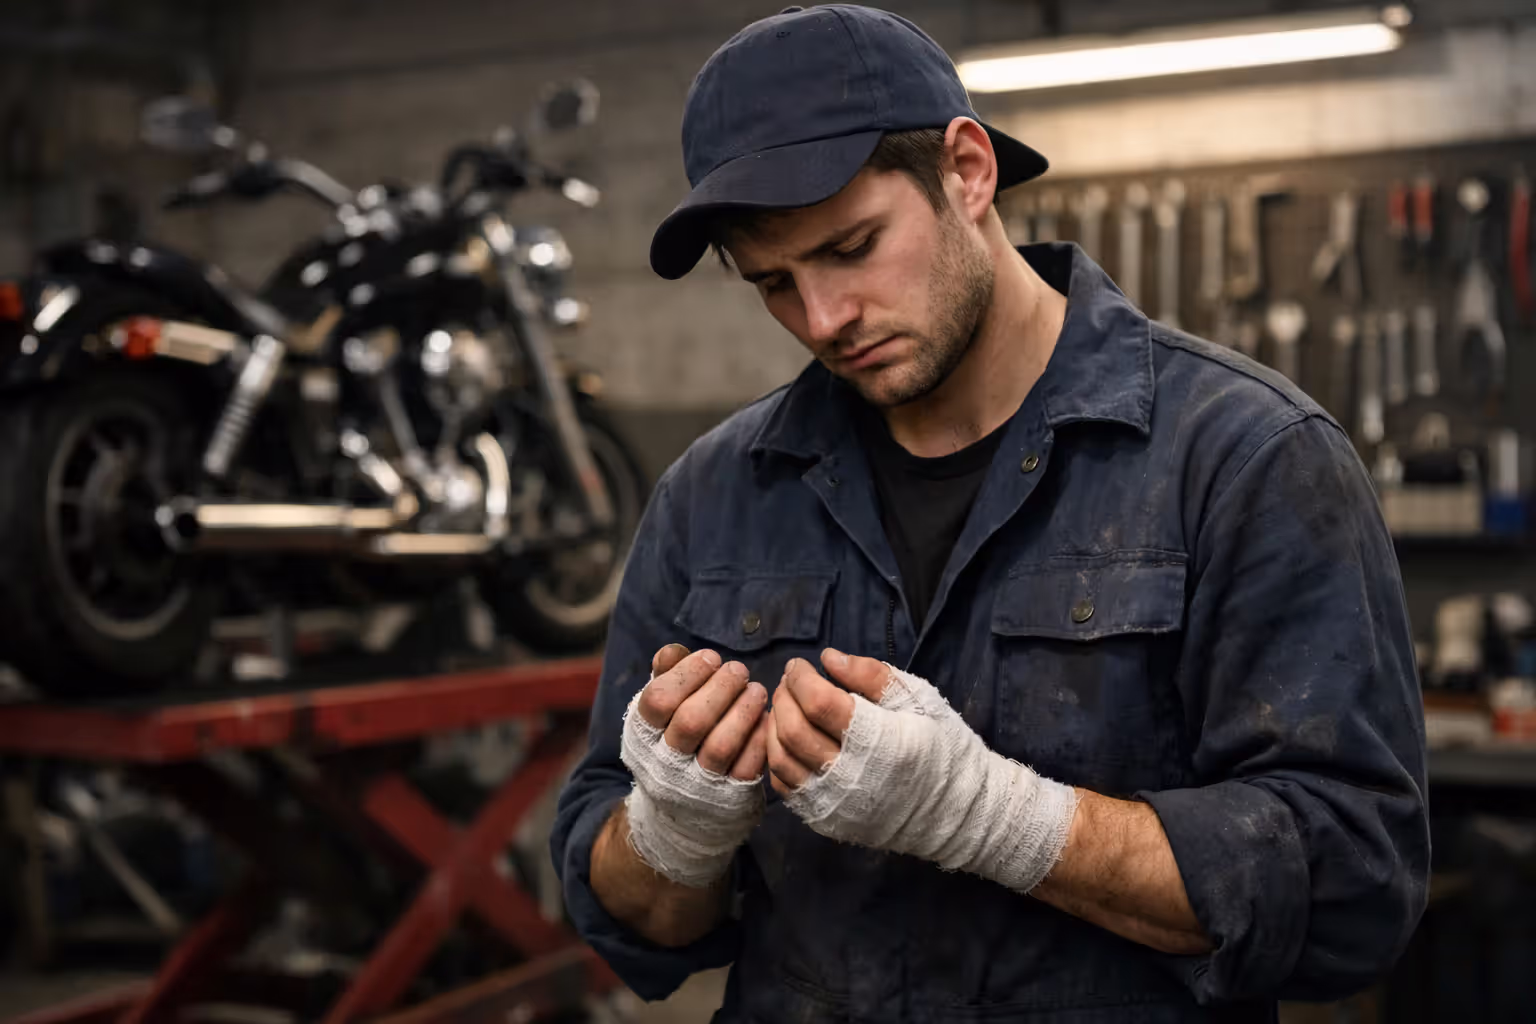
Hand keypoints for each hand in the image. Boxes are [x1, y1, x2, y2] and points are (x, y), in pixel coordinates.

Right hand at [618, 644, 769, 886]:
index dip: (688, 673)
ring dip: (744, 711)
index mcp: (642, 735)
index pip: (658, 699)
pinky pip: (747, 766)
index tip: (711, 658)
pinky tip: (765, 718)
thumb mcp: (661, 714)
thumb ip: (665, 678)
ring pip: (722, 745)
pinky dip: (759, 738)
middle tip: (739, 670)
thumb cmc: (674, 745)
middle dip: (721, 688)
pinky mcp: (727, 799)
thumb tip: (672, 651)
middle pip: (692, 720)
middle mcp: (664, 763)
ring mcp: (696, 785)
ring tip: (757, 690)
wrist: (680, 817)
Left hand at [769, 649, 1077, 893]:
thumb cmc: (942, 747)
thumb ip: (873, 674)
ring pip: (781, 761)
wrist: (958, 812)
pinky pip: (786, 788)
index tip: (799, 665)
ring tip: (784, 707)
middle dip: (784, 698)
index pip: (819, 703)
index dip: (800, 678)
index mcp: (880, 740)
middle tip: (788, 682)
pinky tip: (786, 741)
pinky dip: (777, 759)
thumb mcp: (920, 700)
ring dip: (773, 728)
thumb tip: (828, 658)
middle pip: (793, 731)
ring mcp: (837, 802)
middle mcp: (853, 774)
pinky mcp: (828, 820)